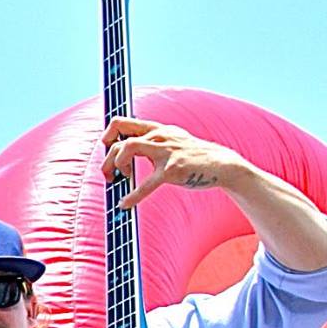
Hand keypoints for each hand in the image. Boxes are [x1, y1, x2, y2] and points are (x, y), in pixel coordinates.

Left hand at [100, 117, 249, 209]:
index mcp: (157, 129)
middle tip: (110, 174)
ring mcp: (167, 151)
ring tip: (119, 180)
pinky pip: (147, 183)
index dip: (107, 136)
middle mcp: (160, 136)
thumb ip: (150, 142)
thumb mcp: (171, 141)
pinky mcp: (173, 170)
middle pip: (121, 138)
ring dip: (116, 165)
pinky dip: (133, 196)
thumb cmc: (192, 156)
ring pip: (129, 148)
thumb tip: (124, 152)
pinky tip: (125, 204)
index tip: (105, 151)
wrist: (221, 164)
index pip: (122, 122)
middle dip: (108, 158)